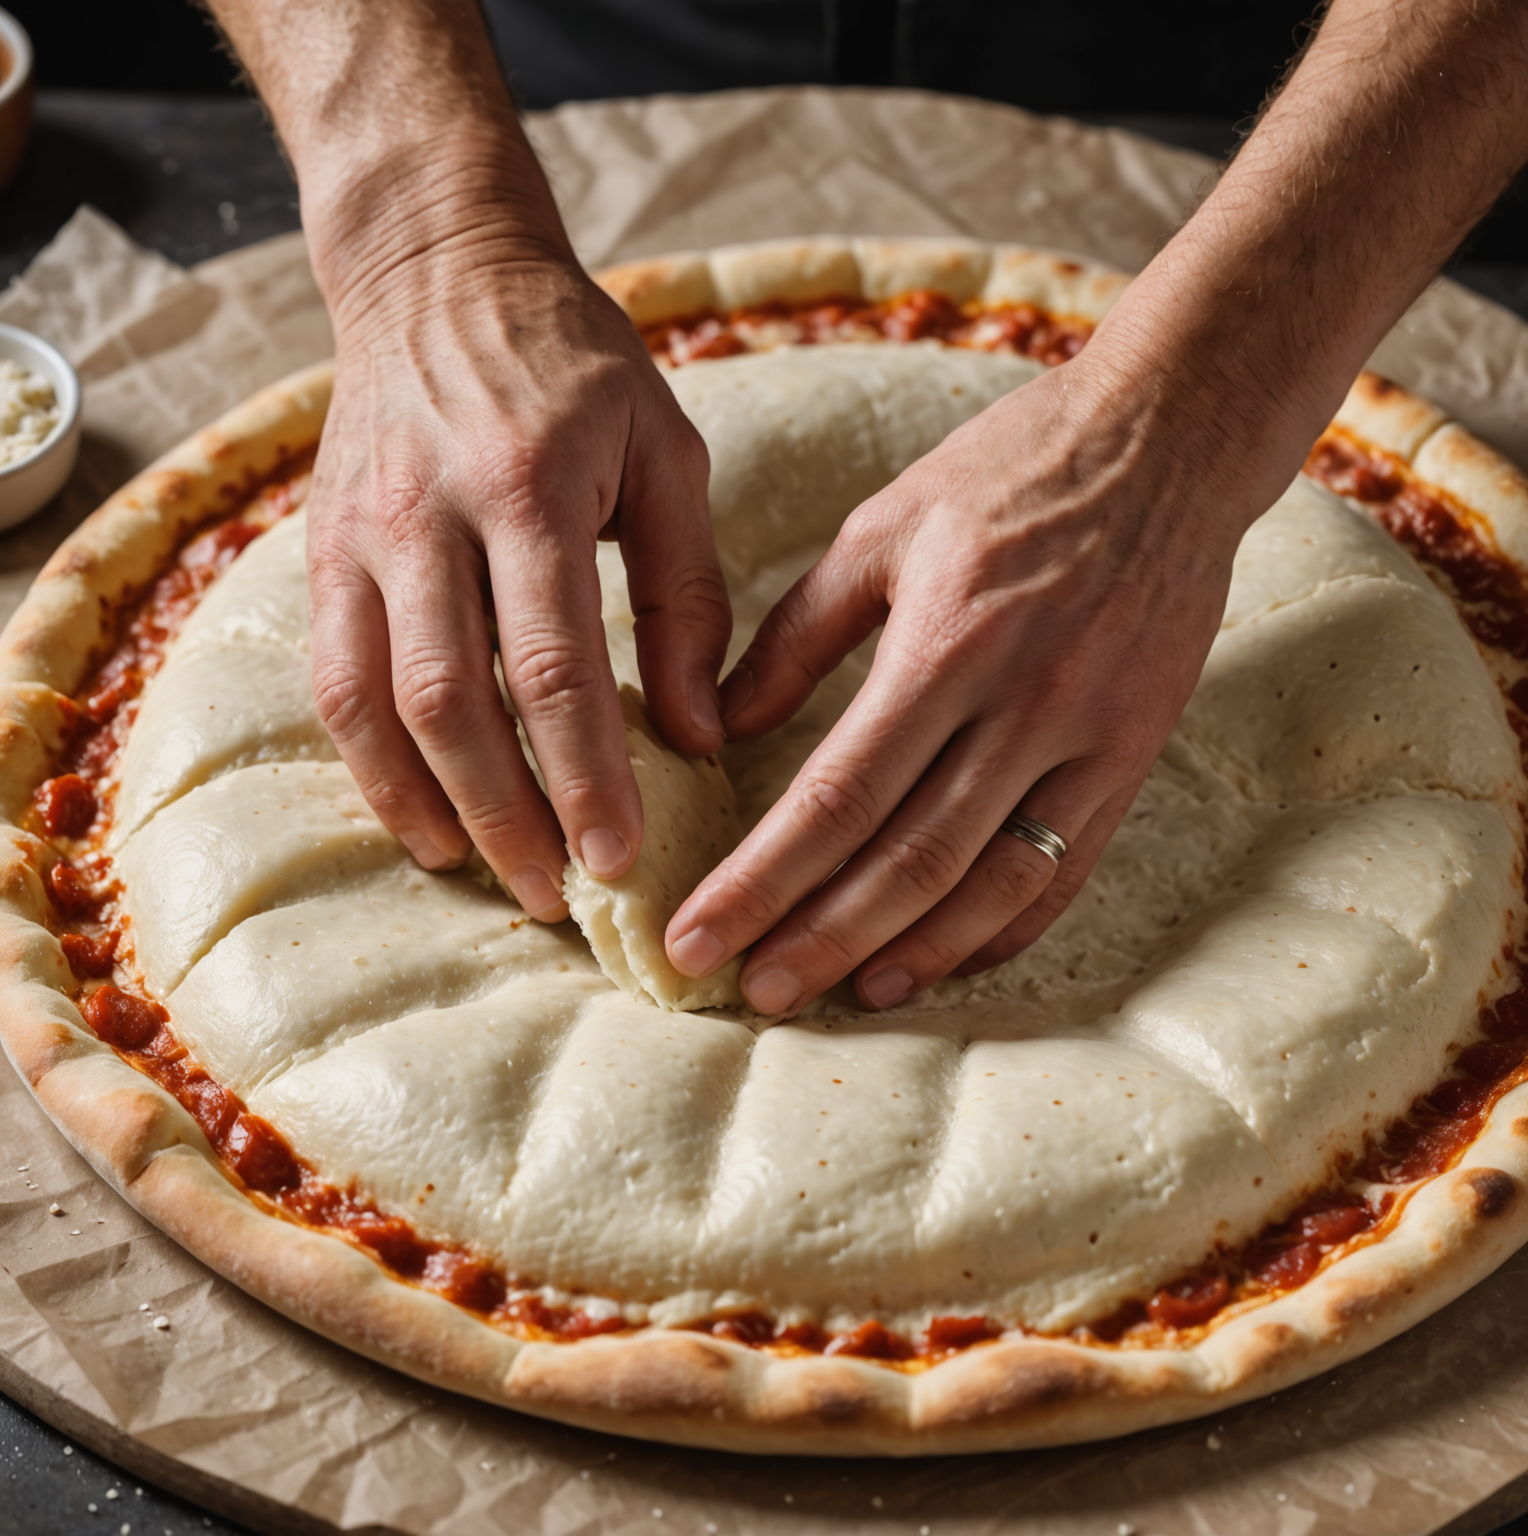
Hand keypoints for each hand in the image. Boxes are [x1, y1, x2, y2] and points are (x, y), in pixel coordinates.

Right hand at [306, 237, 730, 918]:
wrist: (438, 275)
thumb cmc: (577, 368)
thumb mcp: (667, 455)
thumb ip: (686, 596)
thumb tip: (699, 737)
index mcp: (531, 487)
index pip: (554, 667)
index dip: (586, 777)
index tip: (619, 860)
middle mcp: (428, 516)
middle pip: (454, 704)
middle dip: (507, 816)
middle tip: (561, 895)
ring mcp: (358, 536)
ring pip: (375, 704)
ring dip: (431, 808)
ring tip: (492, 876)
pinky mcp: (319, 551)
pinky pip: (331, 682)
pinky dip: (372, 766)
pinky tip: (421, 820)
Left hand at [664, 344, 1292, 1013]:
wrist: (1169, 439)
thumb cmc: (1010, 471)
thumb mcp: (884, 529)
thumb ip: (797, 633)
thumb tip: (724, 727)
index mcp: (946, 645)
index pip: (837, 797)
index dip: (761, 881)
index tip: (695, 936)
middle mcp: (1022, 706)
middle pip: (908, 859)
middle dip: (820, 937)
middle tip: (751, 994)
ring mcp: (1090, 739)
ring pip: (992, 883)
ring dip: (915, 951)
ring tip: (845, 994)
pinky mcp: (1134, 754)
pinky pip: (1067, 868)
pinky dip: (1005, 927)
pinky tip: (948, 960)